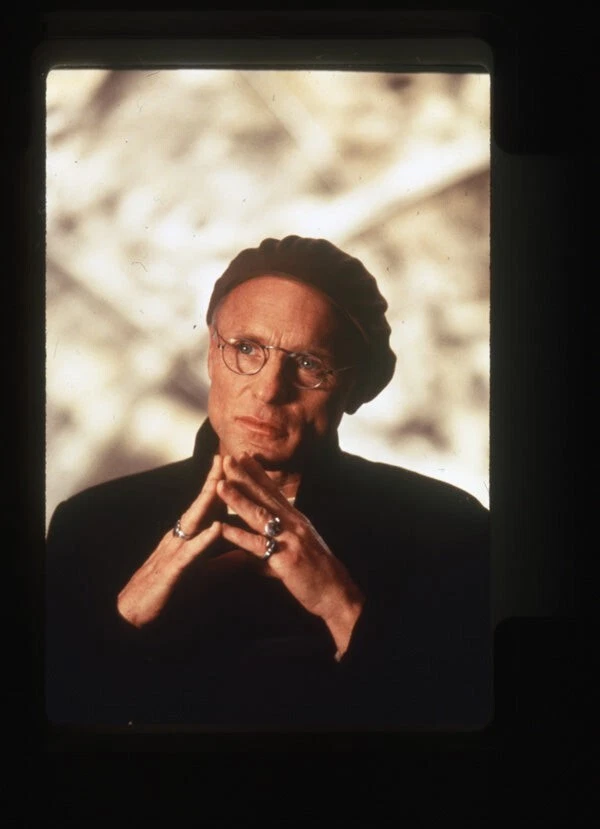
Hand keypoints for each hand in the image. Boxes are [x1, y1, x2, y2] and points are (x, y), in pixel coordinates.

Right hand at [116, 455, 223, 627]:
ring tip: (222, 481)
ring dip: (208, 501)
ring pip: (193, 521)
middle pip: (199, 505)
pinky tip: (217, 528)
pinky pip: (190, 553)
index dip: (218, 486)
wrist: (133, 616)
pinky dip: (204, 539)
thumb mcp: (200, 575)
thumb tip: (246, 555)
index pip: (205, 507)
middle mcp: (179, 538)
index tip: (232, 464)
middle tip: (226, 457)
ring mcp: (174, 552)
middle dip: (213, 481)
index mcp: (186, 538)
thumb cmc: (166, 593)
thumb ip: (222, 564)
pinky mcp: (172, 571)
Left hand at [217, 454, 364, 656]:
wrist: (336, 592)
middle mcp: (293, 524)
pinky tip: (223, 528)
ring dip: (238, 499)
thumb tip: (254, 553)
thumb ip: (272, 548)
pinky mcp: (284, 558)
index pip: (274, 491)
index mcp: (296, 519)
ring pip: (258, 515)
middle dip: (244, 476)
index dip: (258, 472)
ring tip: (220, 485)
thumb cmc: (317, 573)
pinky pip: (258, 545)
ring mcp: (289, 539)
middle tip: (226, 458)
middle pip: (264, 495)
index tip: (243, 455)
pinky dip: (239, 536)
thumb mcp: (297, 551)